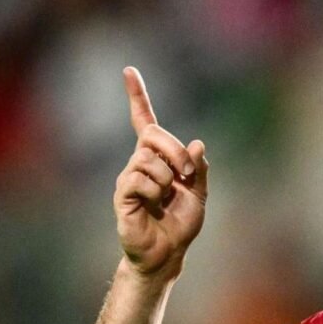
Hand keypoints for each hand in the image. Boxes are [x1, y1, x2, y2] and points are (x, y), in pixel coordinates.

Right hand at [114, 67, 208, 275]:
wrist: (169, 252)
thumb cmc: (181, 223)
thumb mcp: (199, 192)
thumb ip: (198, 168)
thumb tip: (195, 144)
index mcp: (158, 159)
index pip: (144, 122)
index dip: (137, 97)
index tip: (129, 71)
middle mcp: (139, 163)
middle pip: (153, 135)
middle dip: (174, 151)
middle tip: (186, 175)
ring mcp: (129, 178)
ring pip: (147, 158)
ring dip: (168, 177)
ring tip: (168, 197)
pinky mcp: (123, 195)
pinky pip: (139, 179)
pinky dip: (156, 190)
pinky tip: (155, 204)